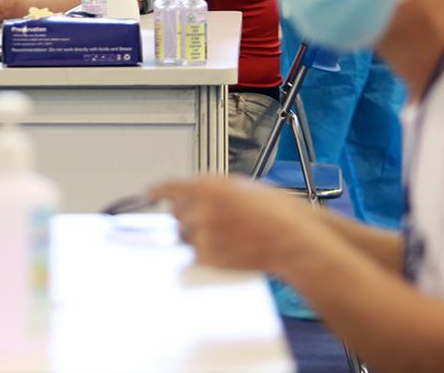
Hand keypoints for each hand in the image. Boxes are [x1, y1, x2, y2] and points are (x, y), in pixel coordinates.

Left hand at [150, 176, 321, 272]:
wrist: (293, 239)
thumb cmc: (277, 213)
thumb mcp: (242, 187)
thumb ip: (214, 189)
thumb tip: (195, 196)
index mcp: (209, 185)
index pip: (170, 186)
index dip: (156, 191)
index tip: (149, 194)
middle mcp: (201, 207)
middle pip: (176, 215)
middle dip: (188, 217)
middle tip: (213, 222)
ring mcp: (202, 233)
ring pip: (186, 236)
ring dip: (198, 237)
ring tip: (230, 237)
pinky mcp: (208, 256)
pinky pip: (196, 256)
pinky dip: (207, 255)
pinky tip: (231, 250)